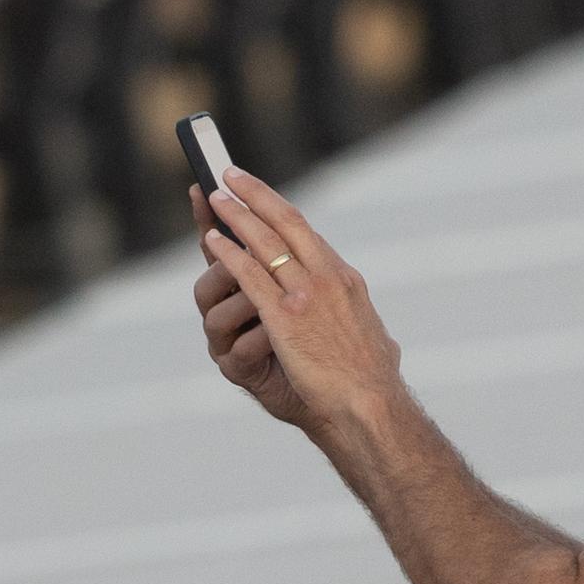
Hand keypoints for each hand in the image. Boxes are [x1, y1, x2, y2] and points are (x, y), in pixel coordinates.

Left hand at [195, 168, 401, 436]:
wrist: (371, 408)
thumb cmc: (371, 385)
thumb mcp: (372, 341)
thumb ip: (357, 325)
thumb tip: (371, 331)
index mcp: (346, 281)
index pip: (307, 234)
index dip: (279, 209)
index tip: (261, 196)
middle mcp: (328, 277)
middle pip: (286, 222)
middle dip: (255, 195)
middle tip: (231, 175)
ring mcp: (306, 294)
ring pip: (264, 241)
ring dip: (236, 215)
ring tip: (214, 197)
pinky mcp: (285, 317)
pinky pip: (250, 274)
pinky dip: (229, 252)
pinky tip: (212, 240)